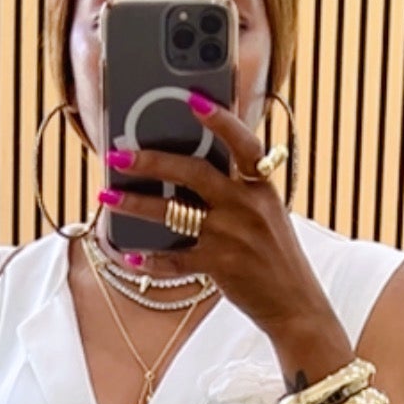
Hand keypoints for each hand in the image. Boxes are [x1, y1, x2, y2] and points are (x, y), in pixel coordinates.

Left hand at [99, 94, 330, 338]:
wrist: (296, 304)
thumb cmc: (276, 257)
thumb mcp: (267, 214)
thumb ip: (237, 191)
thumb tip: (187, 172)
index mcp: (261, 187)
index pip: (242, 143)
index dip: (219, 119)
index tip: (193, 99)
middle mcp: (247, 206)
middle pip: (192, 173)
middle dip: (151, 161)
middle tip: (118, 155)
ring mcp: (232, 236)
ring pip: (173, 214)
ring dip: (135, 204)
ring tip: (107, 197)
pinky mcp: (220, 266)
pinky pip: (174, 260)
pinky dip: (149, 259)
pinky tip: (129, 254)